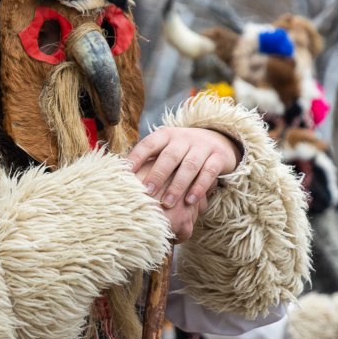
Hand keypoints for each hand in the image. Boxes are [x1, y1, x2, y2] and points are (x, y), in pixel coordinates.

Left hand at [127, 127, 239, 242]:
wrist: (218, 139)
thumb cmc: (181, 151)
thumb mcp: (165, 149)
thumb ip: (148, 160)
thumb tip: (119, 176)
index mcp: (166, 135)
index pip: (149, 144)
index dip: (136, 157)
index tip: (125, 174)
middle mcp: (183, 138)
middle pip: (169, 156)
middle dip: (157, 175)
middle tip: (146, 193)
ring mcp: (202, 147)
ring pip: (189, 166)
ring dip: (177, 186)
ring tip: (168, 203)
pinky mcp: (218, 157)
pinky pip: (208, 173)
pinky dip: (199, 188)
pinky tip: (190, 202)